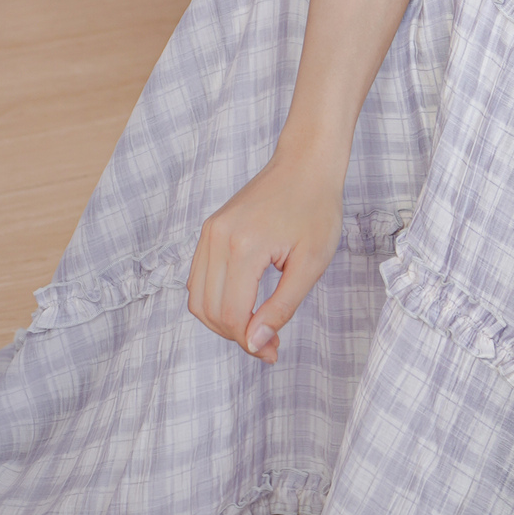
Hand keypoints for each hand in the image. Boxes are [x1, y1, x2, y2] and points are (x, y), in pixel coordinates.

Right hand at [185, 146, 345, 363]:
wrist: (306, 163)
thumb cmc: (317, 208)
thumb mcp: (311, 263)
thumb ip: (282, 307)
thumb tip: (255, 345)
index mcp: (244, 246)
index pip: (231, 315)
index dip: (250, 343)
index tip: (274, 352)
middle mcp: (218, 237)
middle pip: (208, 311)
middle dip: (235, 335)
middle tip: (268, 343)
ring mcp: (210, 231)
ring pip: (196, 297)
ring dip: (221, 321)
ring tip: (256, 325)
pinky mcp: (210, 229)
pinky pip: (198, 277)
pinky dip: (214, 299)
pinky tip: (244, 304)